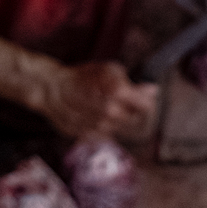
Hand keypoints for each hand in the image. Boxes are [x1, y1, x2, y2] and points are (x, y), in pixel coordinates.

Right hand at [34, 61, 157, 138]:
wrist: (53, 90)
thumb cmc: (81, 77)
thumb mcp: (109, 70)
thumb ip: (132, 82)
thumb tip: (153, 90)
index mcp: (118, 93)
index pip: (147, 106)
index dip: (148, 101)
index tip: (144, 97)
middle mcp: (110, 113)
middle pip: (137, 119)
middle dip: (135, 111)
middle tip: (126, 101)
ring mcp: (99, 127)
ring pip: (122, 128)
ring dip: (120, 120)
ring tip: (107, 106)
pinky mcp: (90, 137)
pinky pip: (107, 135)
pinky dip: (107, 127)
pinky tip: (97, 116)